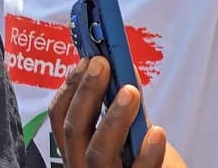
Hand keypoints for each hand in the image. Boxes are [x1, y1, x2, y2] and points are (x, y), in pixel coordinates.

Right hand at [48, 57, 184, 167]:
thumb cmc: (142, 160)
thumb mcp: (130, 132)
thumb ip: (125, 105)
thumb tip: (124, 66)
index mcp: (76, 148)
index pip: (60, 116)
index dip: (70, 86)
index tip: (88, 61)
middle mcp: (82, 165)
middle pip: (74, 131)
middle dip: (87, 93)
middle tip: (103, 65)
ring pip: (98, 153)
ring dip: (113, 119)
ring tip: (131, 92)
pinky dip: (147, 154)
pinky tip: (157, 133)